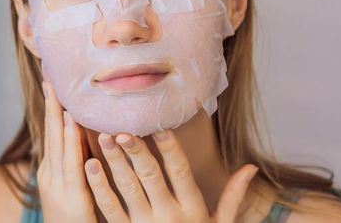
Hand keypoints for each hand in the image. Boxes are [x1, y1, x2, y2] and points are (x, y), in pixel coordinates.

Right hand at [37, 81, 97, 222]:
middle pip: (50, 131)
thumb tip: (93, 146)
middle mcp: (52, 175)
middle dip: (50, 103)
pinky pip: (71, 162)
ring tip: (59, 88)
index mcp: (55, 173)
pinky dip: (70, 139)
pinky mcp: (70, 195)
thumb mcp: (78, 192)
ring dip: (57, 113)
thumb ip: (83, 170)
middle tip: (49, 73)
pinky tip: (71, 121)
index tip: (54, 83)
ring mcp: (58, 184)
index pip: (53, 133)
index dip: (53, 108)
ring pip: (58, 142)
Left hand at [84, 131, 258, 222]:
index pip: (180, 172)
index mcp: (193, 209)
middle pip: (150, 177)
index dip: (170, 148)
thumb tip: (250, 169)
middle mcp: (169, 217)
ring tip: (102, 139)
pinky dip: (98, 187)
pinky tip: (90, 166)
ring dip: (114, 163)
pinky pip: (109, 209)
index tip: (159, 126)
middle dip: (136, 151)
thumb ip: (232, 197)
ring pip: (127, 189)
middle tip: (121, 129)